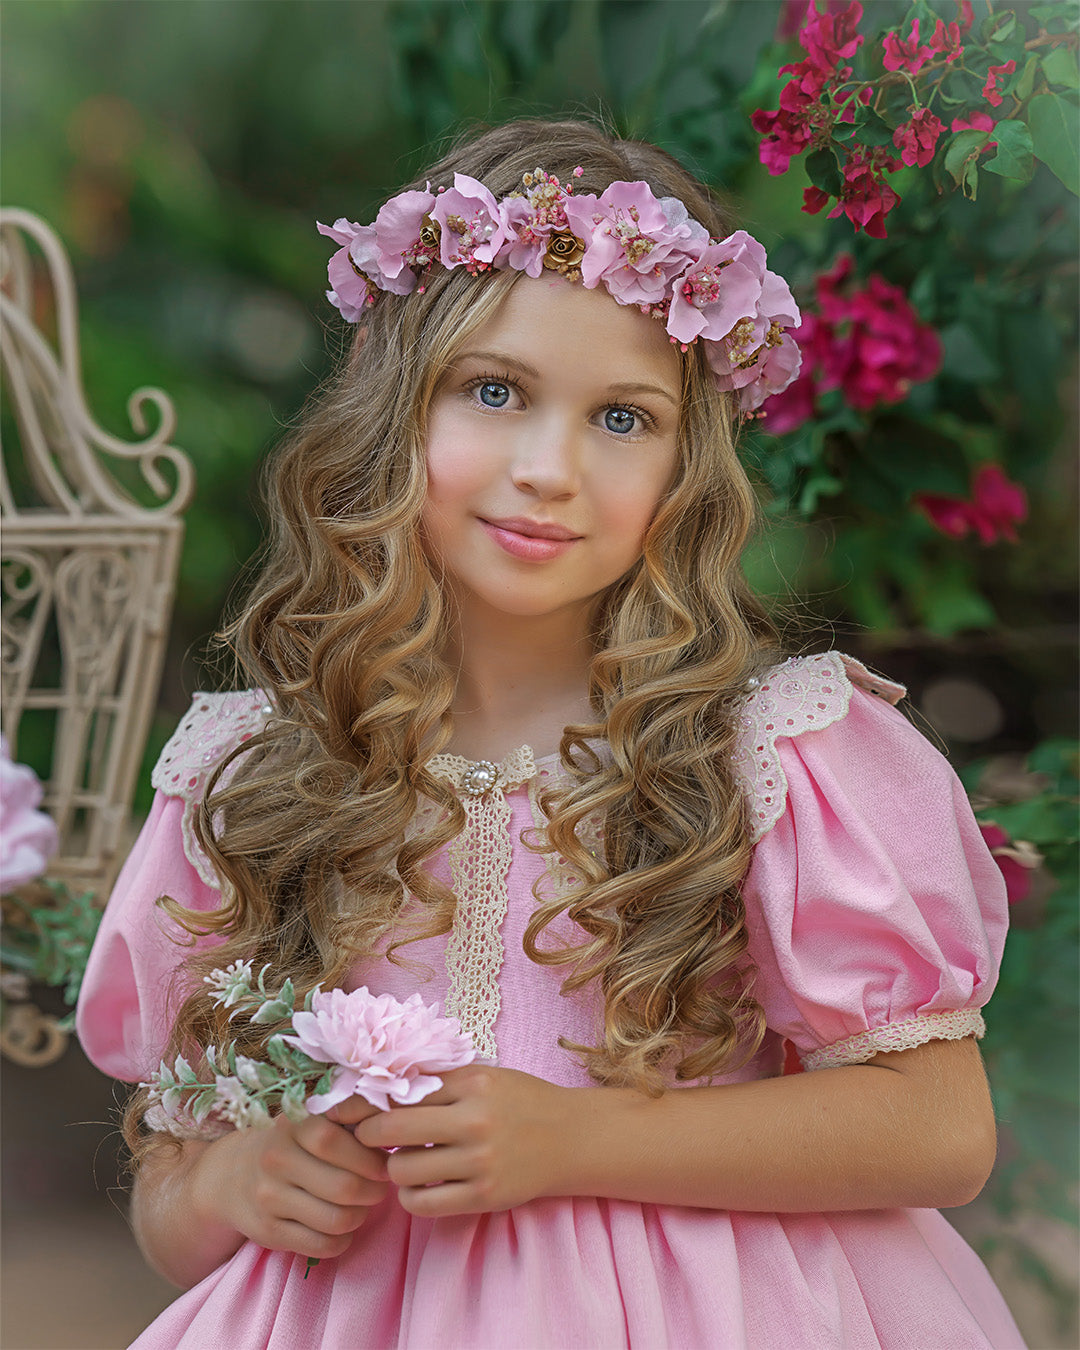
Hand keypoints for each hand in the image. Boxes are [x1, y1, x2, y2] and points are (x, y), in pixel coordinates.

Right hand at [190, 1098, 389, 1260]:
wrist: (229, 1176)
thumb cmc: (287, 1144)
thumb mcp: (306, 1123)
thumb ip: (344, 1122)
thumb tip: (390, 1133)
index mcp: (291, 1128)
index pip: (335, 1141)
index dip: (369, 1156)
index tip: (384, 1162)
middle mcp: (276, 1162)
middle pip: (343, 1187)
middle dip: (374, 1191)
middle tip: (380, 1188)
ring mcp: (269, 1199)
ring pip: (336, 1219)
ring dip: (361, 1216)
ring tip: (362, 1205)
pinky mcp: (268, 1233)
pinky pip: (321, 1245)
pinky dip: (343, 1240)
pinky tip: (343, 1227)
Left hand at [355, 1065, 575, 1217]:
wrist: (570, 1138)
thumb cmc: (521, 1102)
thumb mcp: (484, 1076)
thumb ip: (439, 1080)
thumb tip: (380, 1085)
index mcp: (472, 1083)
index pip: (401, 1091)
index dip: (366, 1102)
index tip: (347, 1110)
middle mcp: (474, 1120)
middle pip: (392, 1129)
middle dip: (368, 1134)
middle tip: (365, 1137)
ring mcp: (479, 1162)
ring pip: (402, 1170)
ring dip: (394, 1167)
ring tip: (404, 1161)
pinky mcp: (484, 1197)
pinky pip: (422, 1204)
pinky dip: (410, 1197)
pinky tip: (419, 1186)